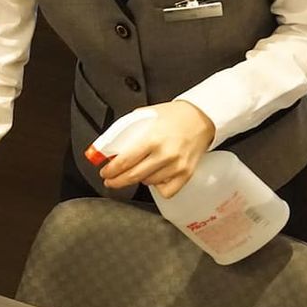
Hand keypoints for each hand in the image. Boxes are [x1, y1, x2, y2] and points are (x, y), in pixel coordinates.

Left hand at [99, 100, 215, 197]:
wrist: (201, 117)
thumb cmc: (173, 115)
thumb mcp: (145, 116)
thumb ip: (126, 131)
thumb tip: (108, 147)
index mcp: (152, 138)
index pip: (124, 162)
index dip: (111, 171)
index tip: (105, 173)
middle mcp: (165, 154)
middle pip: (133, 176)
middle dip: (117, 181)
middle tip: (110, 180)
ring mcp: (177, 166)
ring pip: (148, 183)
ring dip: (138, 179)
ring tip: (138, 170)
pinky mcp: (186, 174)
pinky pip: (166, 191)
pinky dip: (158, 187)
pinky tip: (155, 177)